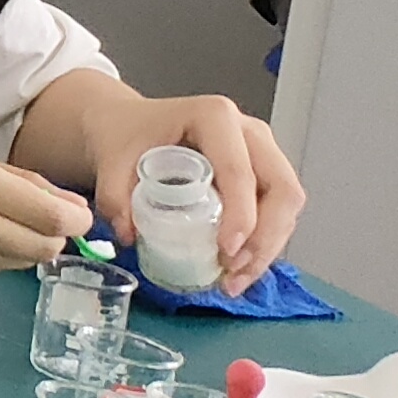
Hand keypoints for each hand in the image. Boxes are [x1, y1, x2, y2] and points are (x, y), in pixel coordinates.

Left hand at [80, 95, 303, 292]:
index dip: (241, 214)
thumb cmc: (125, 134)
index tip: (226, 250)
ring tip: (233, 281)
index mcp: (214, 117)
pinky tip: (238, 269)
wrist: (126, 124)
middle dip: (264, 238)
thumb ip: (114, 196)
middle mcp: (248, 132)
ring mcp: (260, 152)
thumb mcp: (111, 159)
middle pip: (282, 189)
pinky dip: (263, 244)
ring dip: (267, 248)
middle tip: (232, 271)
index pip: (240, 170)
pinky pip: (276, 212)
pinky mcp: (261, 174)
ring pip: (286, 205)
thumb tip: (129, 236)